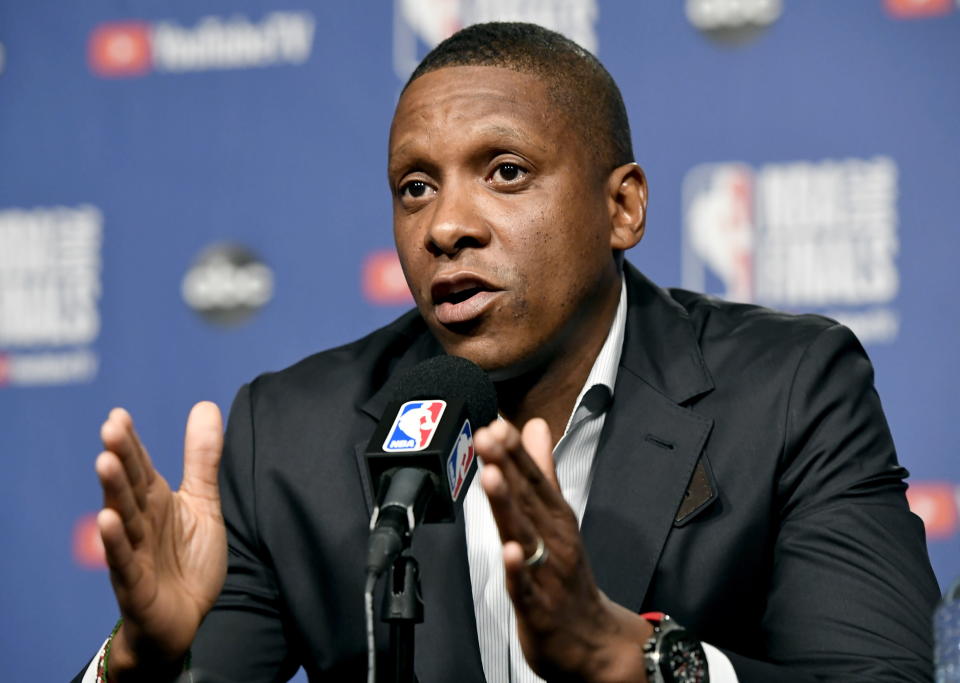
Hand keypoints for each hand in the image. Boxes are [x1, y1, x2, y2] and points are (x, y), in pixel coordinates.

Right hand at [95, 402, 226, 681]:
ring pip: (123, 518)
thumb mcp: (203, 504)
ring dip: (113, 492)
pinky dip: (116, 542)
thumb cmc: (188, 560)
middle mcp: (140, 522)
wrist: (185, 619)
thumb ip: (202, 459)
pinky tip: (107, 520)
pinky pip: (124, 560)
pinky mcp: (135, 584)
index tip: (118, 415)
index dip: (131, 443)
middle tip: (110, 428)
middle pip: (129, 485)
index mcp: (155, 501)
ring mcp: (136, 551)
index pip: (140, 466)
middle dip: (120, 457)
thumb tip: (205, 405)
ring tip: (104, 462)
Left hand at [474, 418, 651, 682]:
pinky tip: (509, 552)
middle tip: (488, 437)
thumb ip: (541, 470)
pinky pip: (525, 587)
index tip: (497, 424)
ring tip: (492, 477)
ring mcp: (545, 572)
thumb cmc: (568, 572)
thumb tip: (534, 426)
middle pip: (527, 499)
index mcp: (555, 518)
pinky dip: (518, 570)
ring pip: (524, 535)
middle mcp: (552, 539)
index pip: (534, 478)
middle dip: (506, 466)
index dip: (515, 451)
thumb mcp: (557, 515)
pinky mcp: (538, 607)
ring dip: (508, 506)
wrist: (594, 640)